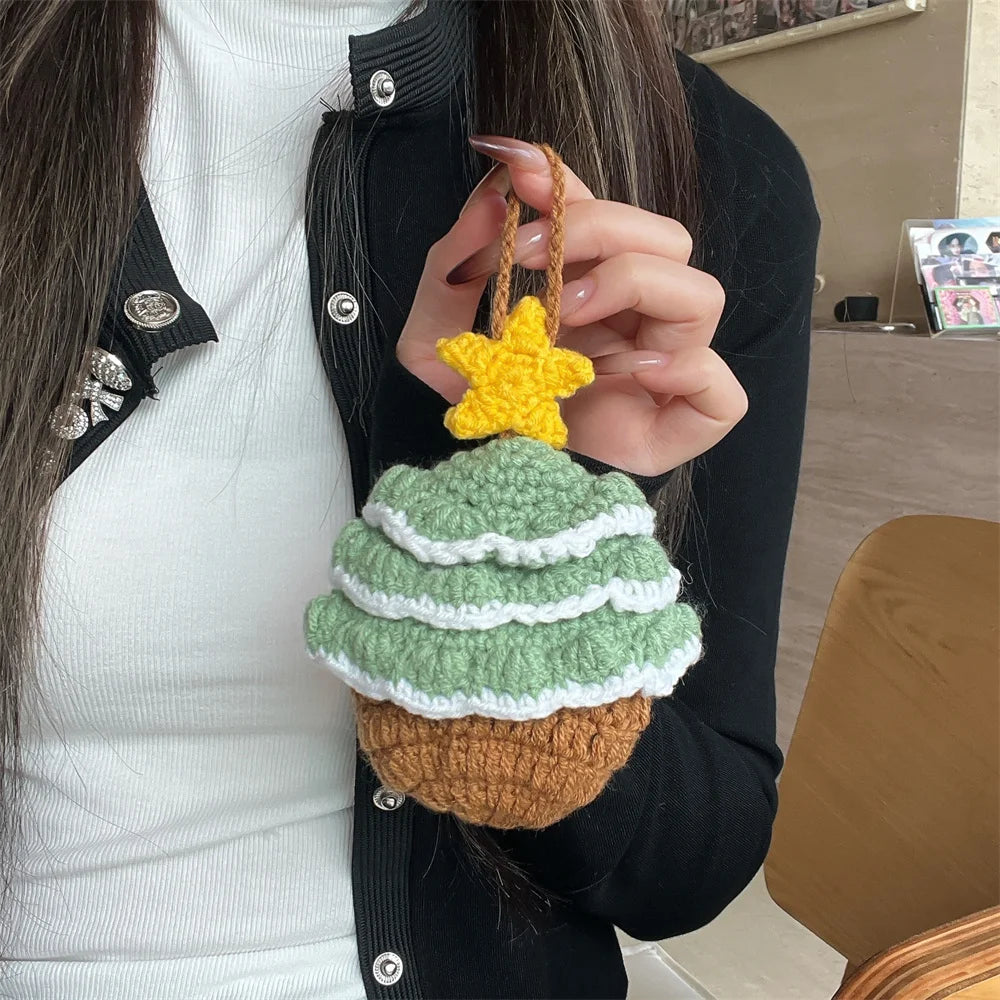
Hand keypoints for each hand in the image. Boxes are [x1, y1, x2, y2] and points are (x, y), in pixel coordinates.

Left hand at [396, 136, 746, 477]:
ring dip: (636, 285)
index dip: (571, 187)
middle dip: (599, 229)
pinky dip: (688, 369)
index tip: (518, 172)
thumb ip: (450, 269)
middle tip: (526, 255)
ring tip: (569, 313)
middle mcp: (635, 324)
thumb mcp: (435, 341)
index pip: (603, 219)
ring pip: (703, 296)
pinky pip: (722, 390)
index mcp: (590, 294)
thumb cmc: (474, 417)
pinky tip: (630, 374)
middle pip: (665, 241)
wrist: (490, 497)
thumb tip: (488, 201)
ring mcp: (666, 371)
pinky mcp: (683, 426)